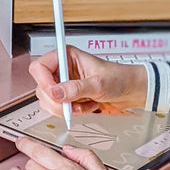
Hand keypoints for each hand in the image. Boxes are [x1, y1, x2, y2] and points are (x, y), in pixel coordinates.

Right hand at [29, 46, 147, 116]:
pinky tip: (87, 107)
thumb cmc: (118, 78)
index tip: (55, 94)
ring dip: (66, 109)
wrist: (130, 91)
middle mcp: (63, 69)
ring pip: (49, 101)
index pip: (39, 66)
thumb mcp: (98, 83)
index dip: (44, 82)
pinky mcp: (68, 98)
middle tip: (72, 104)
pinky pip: (59, 110)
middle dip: (57, 101)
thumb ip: (76, 88)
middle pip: (41, 88)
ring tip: (84, 104)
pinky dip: (73, 113)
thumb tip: (56, 92)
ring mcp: (65, 85)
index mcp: (67, 56)